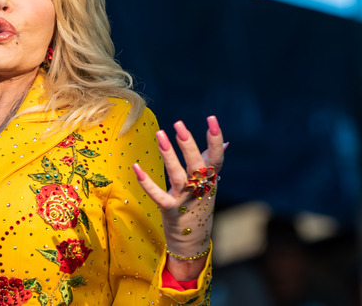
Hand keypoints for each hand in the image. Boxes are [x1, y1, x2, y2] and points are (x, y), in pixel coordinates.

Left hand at [132, 116, 225, 277]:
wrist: (192, 241)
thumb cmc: (200, 206)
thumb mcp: (209, 184)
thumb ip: (213, 162)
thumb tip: (225, 143)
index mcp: (210, 180)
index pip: (217, 157)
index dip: (215, 138)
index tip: (212, 119)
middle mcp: (200, 189)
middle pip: (197, 164)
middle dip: (188, 144)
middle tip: (179, 124)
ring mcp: (185, 200)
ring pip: (178, 176)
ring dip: (169, 155)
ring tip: (160, 134)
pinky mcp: (170, 210)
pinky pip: (158, 195)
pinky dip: (147, 182)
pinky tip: (136, 167)